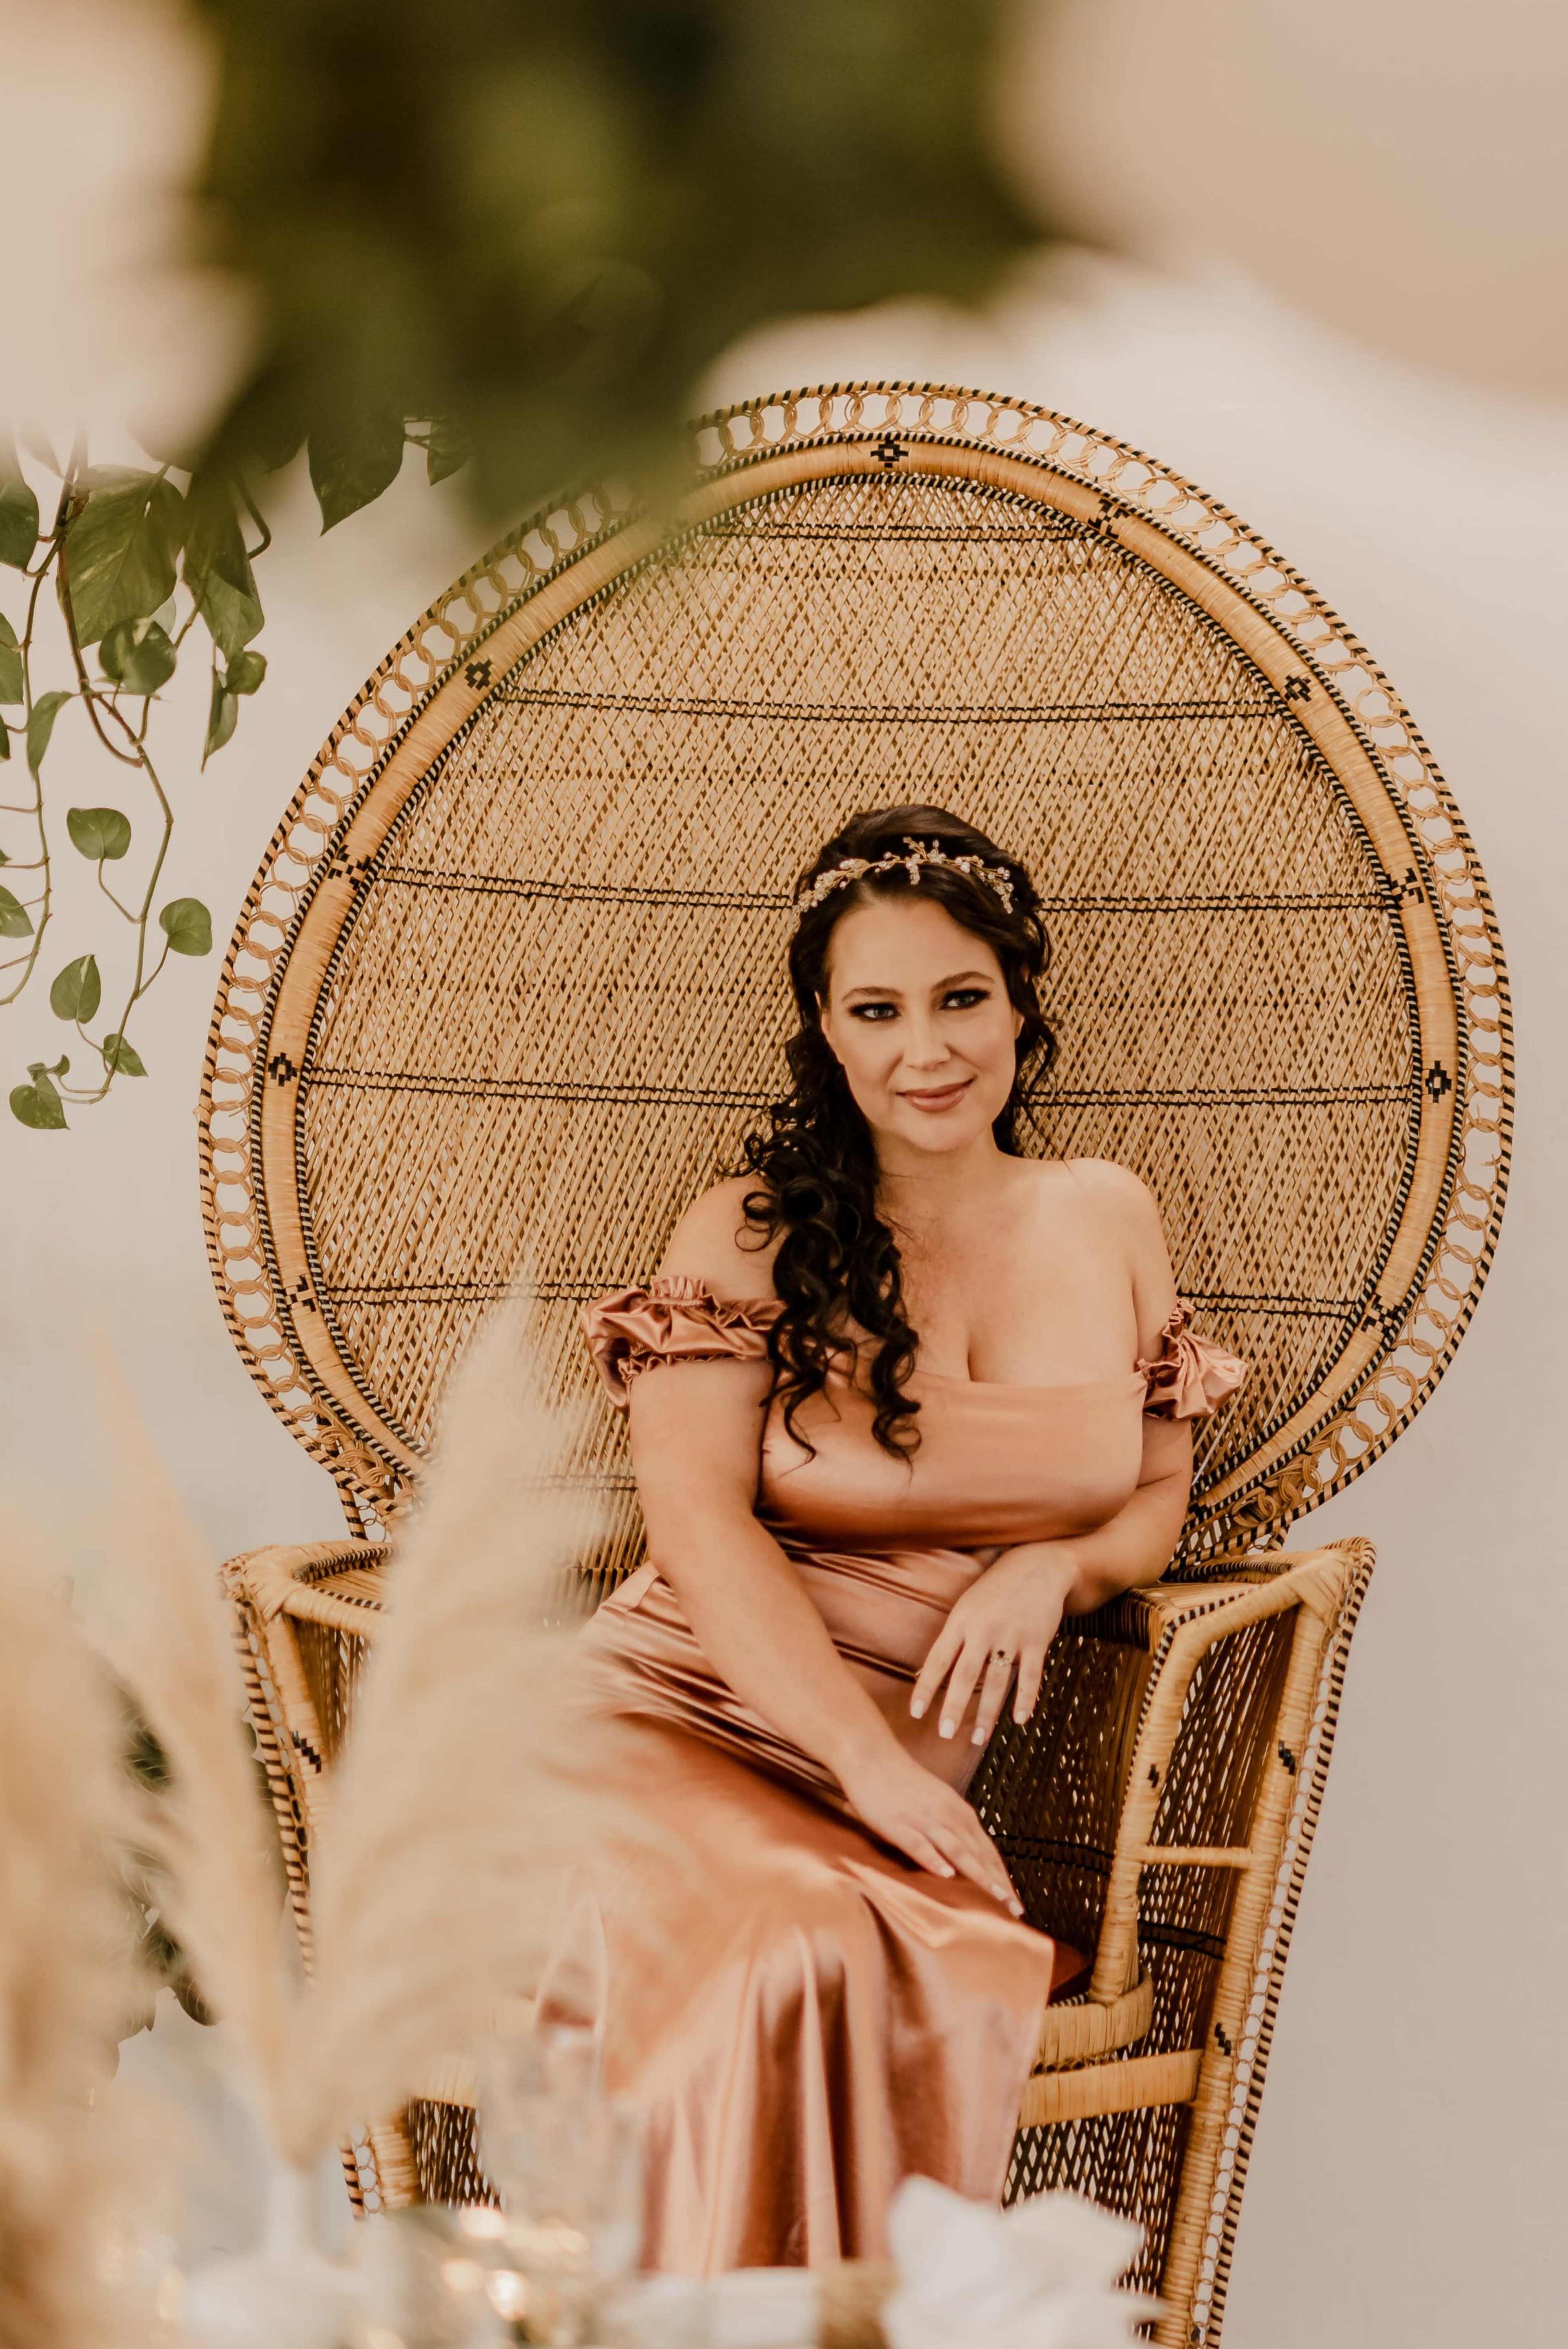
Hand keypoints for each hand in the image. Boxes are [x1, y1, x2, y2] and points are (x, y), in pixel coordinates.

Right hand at [836, 1741, 1023, 1915]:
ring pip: (957, 1850)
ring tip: (994, 1898)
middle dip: (998, 1883)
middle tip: (1015, 1909)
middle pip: (979, 1854)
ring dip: (978, 1875)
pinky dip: (934, 1860)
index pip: (988, 1850)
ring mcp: (924, 1820)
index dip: (1002, 1876)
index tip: (1015, 1901)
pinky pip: (919, 1845)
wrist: (872, 1756)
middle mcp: (948, 1816)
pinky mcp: (898, 1824)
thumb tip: (969, 1856)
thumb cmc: (904, 1782)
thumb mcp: (938, 1802)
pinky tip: (946, 1875)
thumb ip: (954, 1826)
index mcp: (959, 1812)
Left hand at [911, 1544, 1077, 1747]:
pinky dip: (1025, 1698)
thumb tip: (925, 1675)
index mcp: (961, 1621)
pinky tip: (1019, 1720)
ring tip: (978, 1738)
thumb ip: (952, 1641)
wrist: (1037, 1566)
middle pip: (965, 1674)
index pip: (937, 1660)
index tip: (914, 1713)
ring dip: (987, 1712)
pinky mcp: (1037, 1639)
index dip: (925, 1688)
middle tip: (944, 1734)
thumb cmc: (996, 1591)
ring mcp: (1011, 1634)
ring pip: (997, 1680)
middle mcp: (983, 1628)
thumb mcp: (967, 1608)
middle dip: (953, 1706)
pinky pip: (1030, 1675)